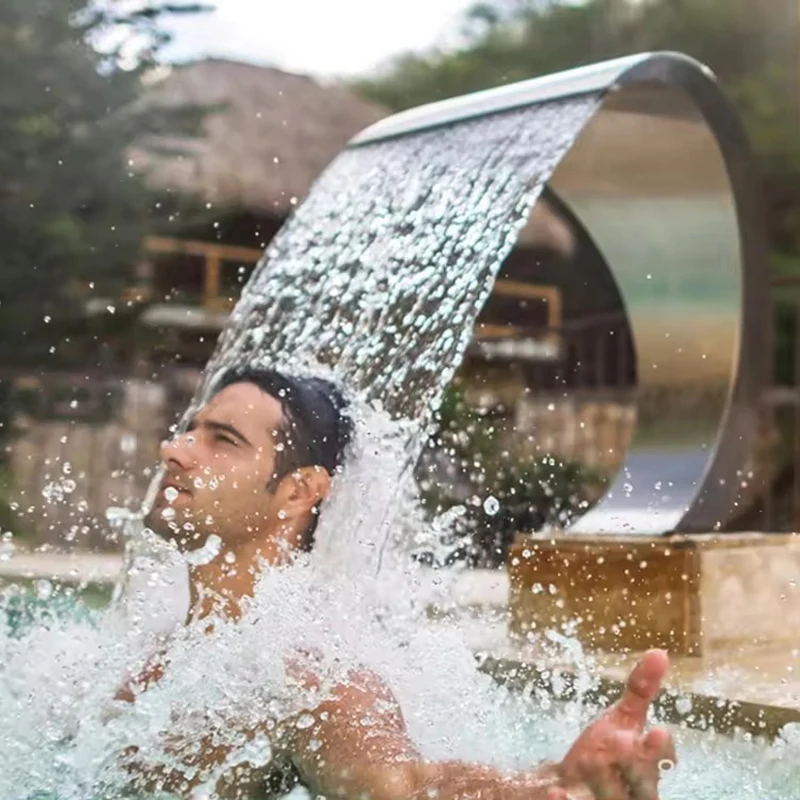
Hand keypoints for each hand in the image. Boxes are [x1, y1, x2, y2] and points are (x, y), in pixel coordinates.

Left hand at [548, 649, 675, 799]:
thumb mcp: (622, 718)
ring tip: (588, 760)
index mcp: (645, 763)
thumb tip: (660, 652)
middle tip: (620, 740)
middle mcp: (633, 788)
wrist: (572, 783)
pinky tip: (556, 793)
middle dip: (632, 763)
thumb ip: (641, 691)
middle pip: (641, 783)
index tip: (657, 730)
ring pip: (612, 798)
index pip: (661, 758)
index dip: (659, 747)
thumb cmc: (605, 749)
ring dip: (602, 781)